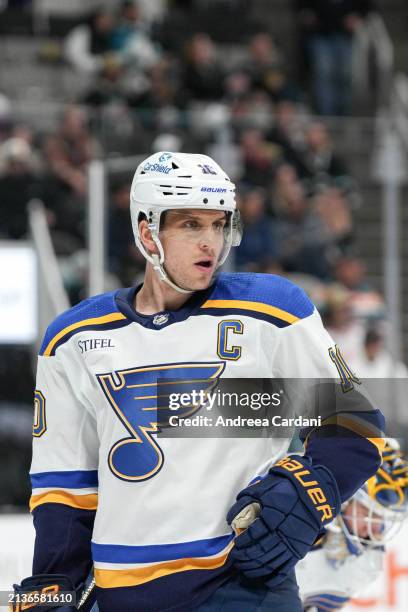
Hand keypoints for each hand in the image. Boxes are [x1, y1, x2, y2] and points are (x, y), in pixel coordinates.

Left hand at [227, 456, 339, 585]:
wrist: (312, 493)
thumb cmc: (284, 488)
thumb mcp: (263, 488)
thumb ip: (246, 500)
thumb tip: (231, 518)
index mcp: (273, 516)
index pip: (254, 534)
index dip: (242, 542)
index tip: (235, 543)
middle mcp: (283, 532)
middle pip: (260, 551)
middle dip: (245, 557)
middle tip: (236, 559)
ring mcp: (292, 543)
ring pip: (271, 562)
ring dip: (255, 568)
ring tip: (244, 569)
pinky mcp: (299, 550)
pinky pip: (286, 569)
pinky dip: (274, 577)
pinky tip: (264, 580)